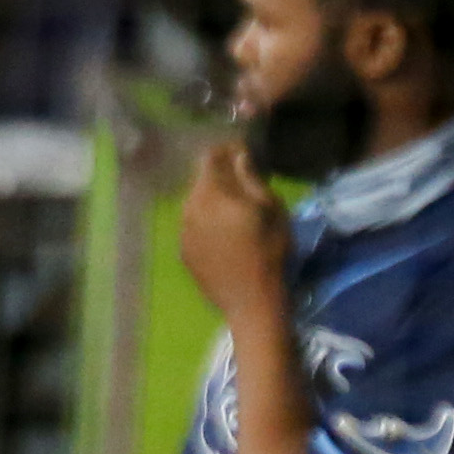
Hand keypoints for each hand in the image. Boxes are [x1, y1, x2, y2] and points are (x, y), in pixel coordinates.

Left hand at [176, 133, 294, 320]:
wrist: (250, 302)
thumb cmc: (269, 252)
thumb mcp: (271, 209)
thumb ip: (251, 178)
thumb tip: (239, 156)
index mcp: (211, 193)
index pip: (210, 157)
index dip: (227, 152)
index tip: (243, 155)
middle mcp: (190, 207)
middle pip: (201, 180)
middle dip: (219, 176)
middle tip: (242, 183)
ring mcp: (182, 231)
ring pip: (195, 202)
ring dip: (212, 199)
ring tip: (232, 209)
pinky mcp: (183, 251)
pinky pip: (193, 225)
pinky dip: (206, 221)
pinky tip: (223, 234)